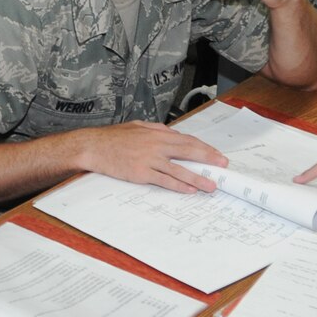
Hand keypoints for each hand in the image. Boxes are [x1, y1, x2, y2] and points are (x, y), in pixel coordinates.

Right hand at [79, 121, 225, 192]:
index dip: (204, 148)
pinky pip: (163, 180)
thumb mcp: (138, 126)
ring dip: (197, 178)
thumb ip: (157, 130)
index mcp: (157, 134)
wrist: (93, 146)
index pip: (187, 141)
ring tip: (211, 185)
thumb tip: (174, 135)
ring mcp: (149, 160)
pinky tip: (189, 190)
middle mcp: (156, 146)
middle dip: (208, 159)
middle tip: (223, 167)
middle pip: (188, 153)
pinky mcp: (141, 173)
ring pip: (179, 170)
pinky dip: (178, 186)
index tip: (217, 155)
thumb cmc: (113, 137)